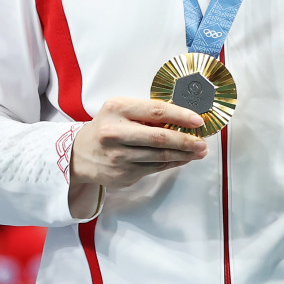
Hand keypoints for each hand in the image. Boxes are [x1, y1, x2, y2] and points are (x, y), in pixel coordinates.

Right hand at [69, 96, 208, 190]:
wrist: (81, 154)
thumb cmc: (106, 128)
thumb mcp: (120, 111)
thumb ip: (146, 113)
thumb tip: (183, 119)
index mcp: (116, 109)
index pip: (155, 110)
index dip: (180, 116)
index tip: (198, 120)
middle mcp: (115, 133)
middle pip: (160, 137)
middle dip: (186, 140)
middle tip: (202, 142)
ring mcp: (118, 156)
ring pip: (160, 156)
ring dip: (184, 154)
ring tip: (198, 151)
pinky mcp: (123, 174)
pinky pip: (155, 169)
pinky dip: (172, 163)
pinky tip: (182, 159)